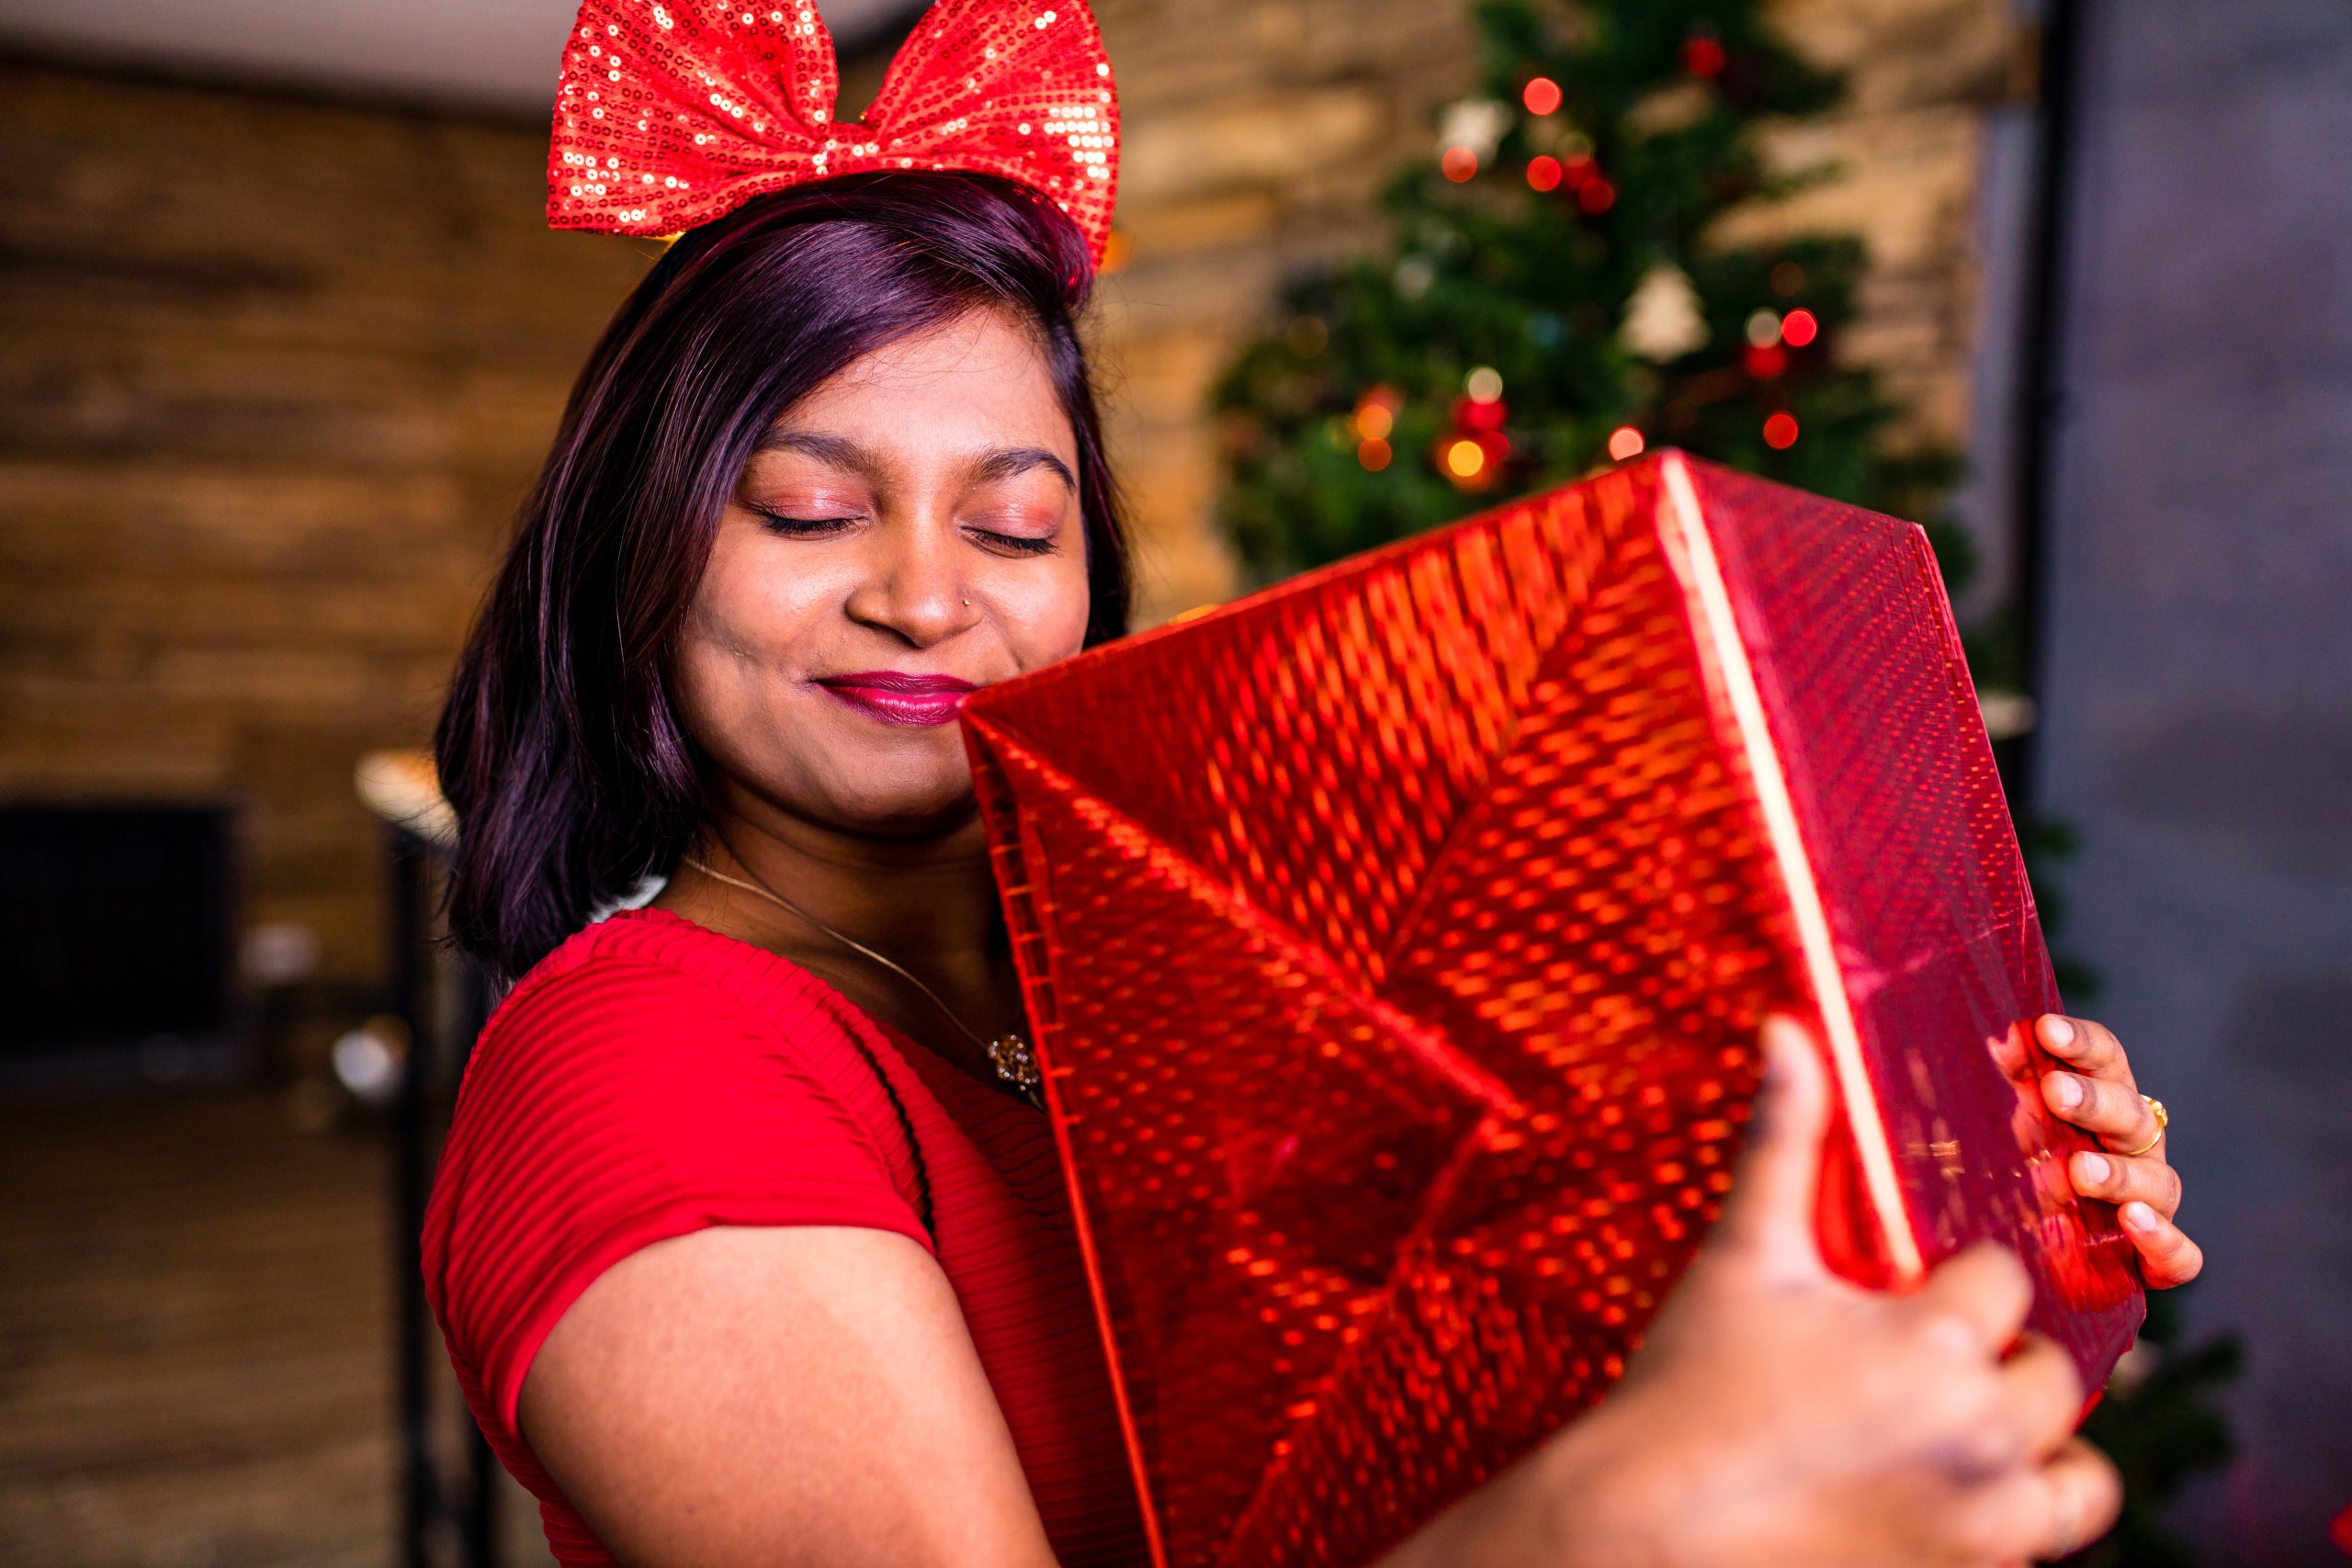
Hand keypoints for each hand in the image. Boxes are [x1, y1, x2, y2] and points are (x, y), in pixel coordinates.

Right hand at [1454, 1019, 2120, 1567]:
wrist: (1645, 1528)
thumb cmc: (1687, 1386)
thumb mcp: (1743, 1255)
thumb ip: (1783, 1139)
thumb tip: (1787, 1026)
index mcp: (1936, 1338)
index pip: (2002, 1278)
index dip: (1951, 1281)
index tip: (1900, 1296)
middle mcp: (1982, 1430)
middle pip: (2051, 1371)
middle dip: (1996, 1359)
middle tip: (1919, 1364)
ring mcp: (1985, 1519)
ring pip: (2080, 1475)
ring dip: (2039, 1447)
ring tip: (1965, 1433)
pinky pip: (2049, 1544)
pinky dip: (2021, 1519)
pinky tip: (1950, 1493)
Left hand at [2033, 1013, 2201, 1287]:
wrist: (2029, 1253)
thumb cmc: (2019, 1171)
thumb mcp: (2006, 1122)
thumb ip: (2011, 1081)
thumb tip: (1999, 1039)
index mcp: (2099, 1105)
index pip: (2106, 1060)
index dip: (2081, 1043)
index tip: (2043, 1028)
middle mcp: (2132, 1150)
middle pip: (2131, 1115)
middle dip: (2093, 1101)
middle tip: (2053, 1093)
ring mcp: (2149, 1206)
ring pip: (2158, 1182)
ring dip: (2120, 1174)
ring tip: (2079, 1171)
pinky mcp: (2152, 1263)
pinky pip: (2180, 1255)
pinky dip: (2164, 1239)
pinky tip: (2134, 1221)